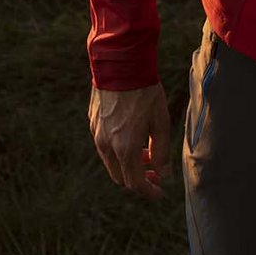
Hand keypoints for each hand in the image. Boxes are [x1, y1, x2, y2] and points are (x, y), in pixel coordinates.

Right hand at [88, 83, 170, 200]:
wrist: (120, 62)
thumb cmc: (145, 91)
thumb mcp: (161, 122)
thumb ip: (162, 152)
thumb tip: (163, 174)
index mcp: (125, 148)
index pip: (135, 183)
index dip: (149, 191)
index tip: (160, 191)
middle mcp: (106, 144)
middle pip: (120, 176)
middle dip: (138, 178)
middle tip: (154, 171)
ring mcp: (96, 133)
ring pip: (111, 161)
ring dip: (128, 163)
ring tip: (145, 150)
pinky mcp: (92, 121)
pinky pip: (104, 145)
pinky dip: (118, 149)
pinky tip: (131, 135)